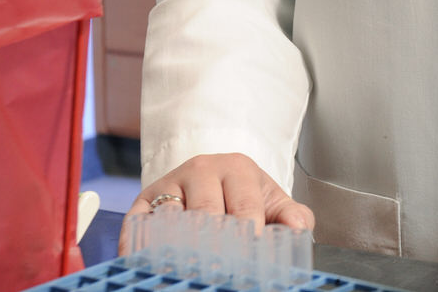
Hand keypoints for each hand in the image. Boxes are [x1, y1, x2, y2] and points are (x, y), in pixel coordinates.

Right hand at [121, 153, 313, 252]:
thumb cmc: (243, 194)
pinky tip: (148, 262)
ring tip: (186, 268)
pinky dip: (141, 244)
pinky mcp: (144, 199)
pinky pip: (138, 222)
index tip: (249, 258)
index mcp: (237, 168)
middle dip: (214, 243)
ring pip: (172, 216)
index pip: (244, 206)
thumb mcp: (271, 200)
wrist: (210, 175)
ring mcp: (169, 183)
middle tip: (219, 269)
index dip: (248, 234)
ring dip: (177, 244)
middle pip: (206, 211)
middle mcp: (201, 169)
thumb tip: (299, 228)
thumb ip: (291, 215)